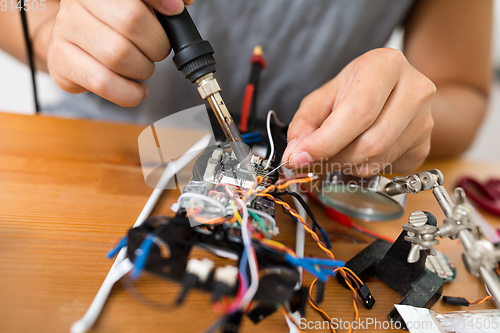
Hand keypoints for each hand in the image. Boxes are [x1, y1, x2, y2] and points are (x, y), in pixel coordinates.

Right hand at [47, 0, 193, 106]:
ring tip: (141, 68)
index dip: (158, 1)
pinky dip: (130, 93)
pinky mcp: (62, 62)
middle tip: (156, 50)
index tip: (175, 11)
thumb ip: (159, 3)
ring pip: (118, 55)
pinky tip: (136, 89)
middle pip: (131, 22)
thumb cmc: (111, 24)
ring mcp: (66, 30)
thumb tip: (182, 2)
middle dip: (156, 44)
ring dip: (143, 69)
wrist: (71, 42)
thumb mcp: (137, 7)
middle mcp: (78, 2)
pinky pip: (104, 83)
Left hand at [283, 48, 435, 176]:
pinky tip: (358, 151)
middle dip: (333, 159)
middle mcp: (414, 90)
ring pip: (377, 161)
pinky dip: (364, 168)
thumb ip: (304, 124)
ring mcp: (425, 120)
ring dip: (346, 166)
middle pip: (370, 142)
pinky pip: (387, 169)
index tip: (300, 157)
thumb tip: (295, 155)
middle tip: (312, 160)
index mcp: (386, 66)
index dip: (326, 141)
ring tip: (335, 152)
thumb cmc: (355, 90)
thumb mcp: (323, 97)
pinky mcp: (425, 145)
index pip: (358, 112)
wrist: (393, 91)